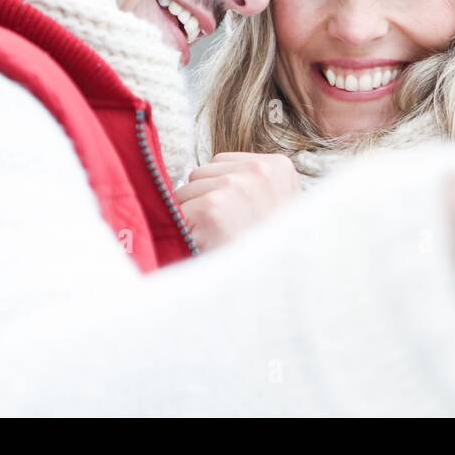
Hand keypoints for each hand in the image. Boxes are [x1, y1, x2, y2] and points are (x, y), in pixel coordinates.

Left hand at [176, 152, 302, 250]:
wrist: (266, 292)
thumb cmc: (268, 254)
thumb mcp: (276, 206)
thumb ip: (252, 184)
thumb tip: (211, 174)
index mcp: (278, 167)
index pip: (223, 162)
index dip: (221, 191)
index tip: (237, 216)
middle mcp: (258, 172)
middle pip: (201, 172)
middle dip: (205, 200)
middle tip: (226, 231)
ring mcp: (234, 187)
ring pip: (185, 190)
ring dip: (193, 215)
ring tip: (218, 239)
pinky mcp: (211, 208)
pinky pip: (176, 210)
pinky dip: (182, 231)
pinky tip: (205, 246)